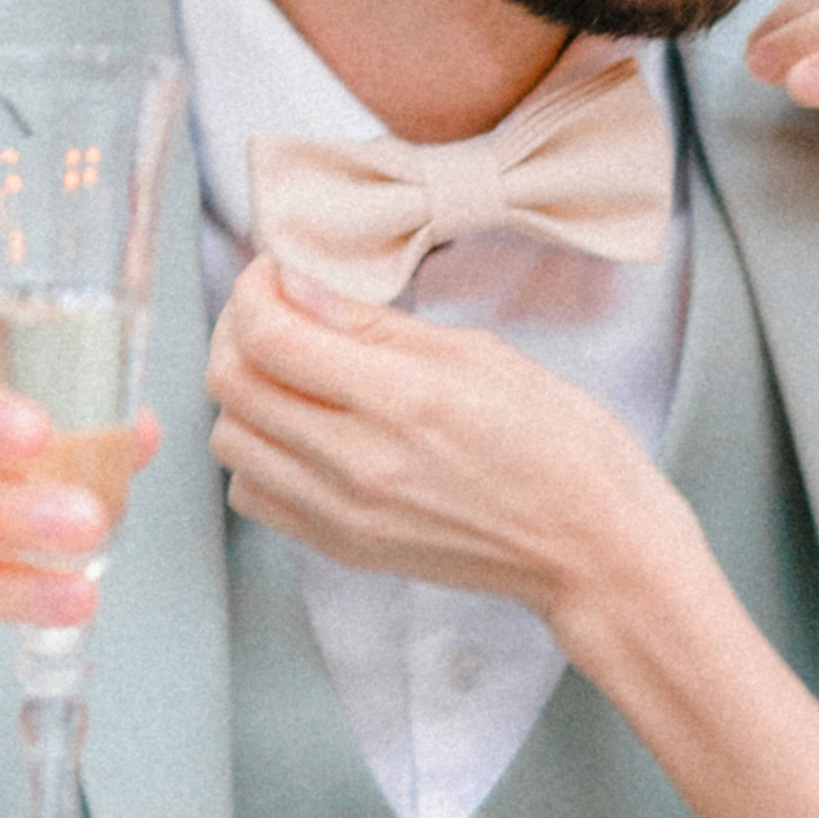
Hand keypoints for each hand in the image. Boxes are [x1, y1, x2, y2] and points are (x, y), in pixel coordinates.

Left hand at [207, 258, 684, 623]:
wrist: (589, 545)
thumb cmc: (559, 441)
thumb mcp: (479, 353)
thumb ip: (376, 324)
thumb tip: (299, 287)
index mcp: (401, 398)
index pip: (271, 336)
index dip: (254, 290)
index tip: (275, 270)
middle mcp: (357, 462)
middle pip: (232, 386)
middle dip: (239, 329)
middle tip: (275, 307)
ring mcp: (343, 513)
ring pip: (230, 441)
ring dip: (243, 393)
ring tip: (289, 368)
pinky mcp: (342, 547)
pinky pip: (253, 493)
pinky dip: (258, 453)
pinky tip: (300, 429)